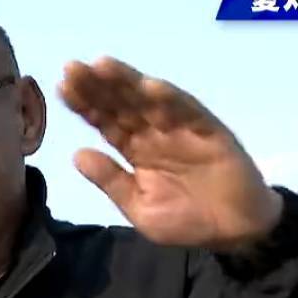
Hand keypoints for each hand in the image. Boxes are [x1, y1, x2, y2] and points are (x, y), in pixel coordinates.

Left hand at [59, 57, 282, 252]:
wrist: (236, 232)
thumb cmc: (187, 221)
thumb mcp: (140, 208)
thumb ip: (111, 181)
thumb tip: (76, 154)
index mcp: (135, 149)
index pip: (105, 121)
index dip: (85, 104)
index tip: (61, 88)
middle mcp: (153, 132)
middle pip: (121, 104)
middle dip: (97, 85)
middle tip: (72, 68)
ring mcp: (180, 128)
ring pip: (149, 100)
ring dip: (127, 82)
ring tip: (103, 65)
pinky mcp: (209, 131)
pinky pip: (188, 112)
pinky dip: (170, 99)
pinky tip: (150, 87)